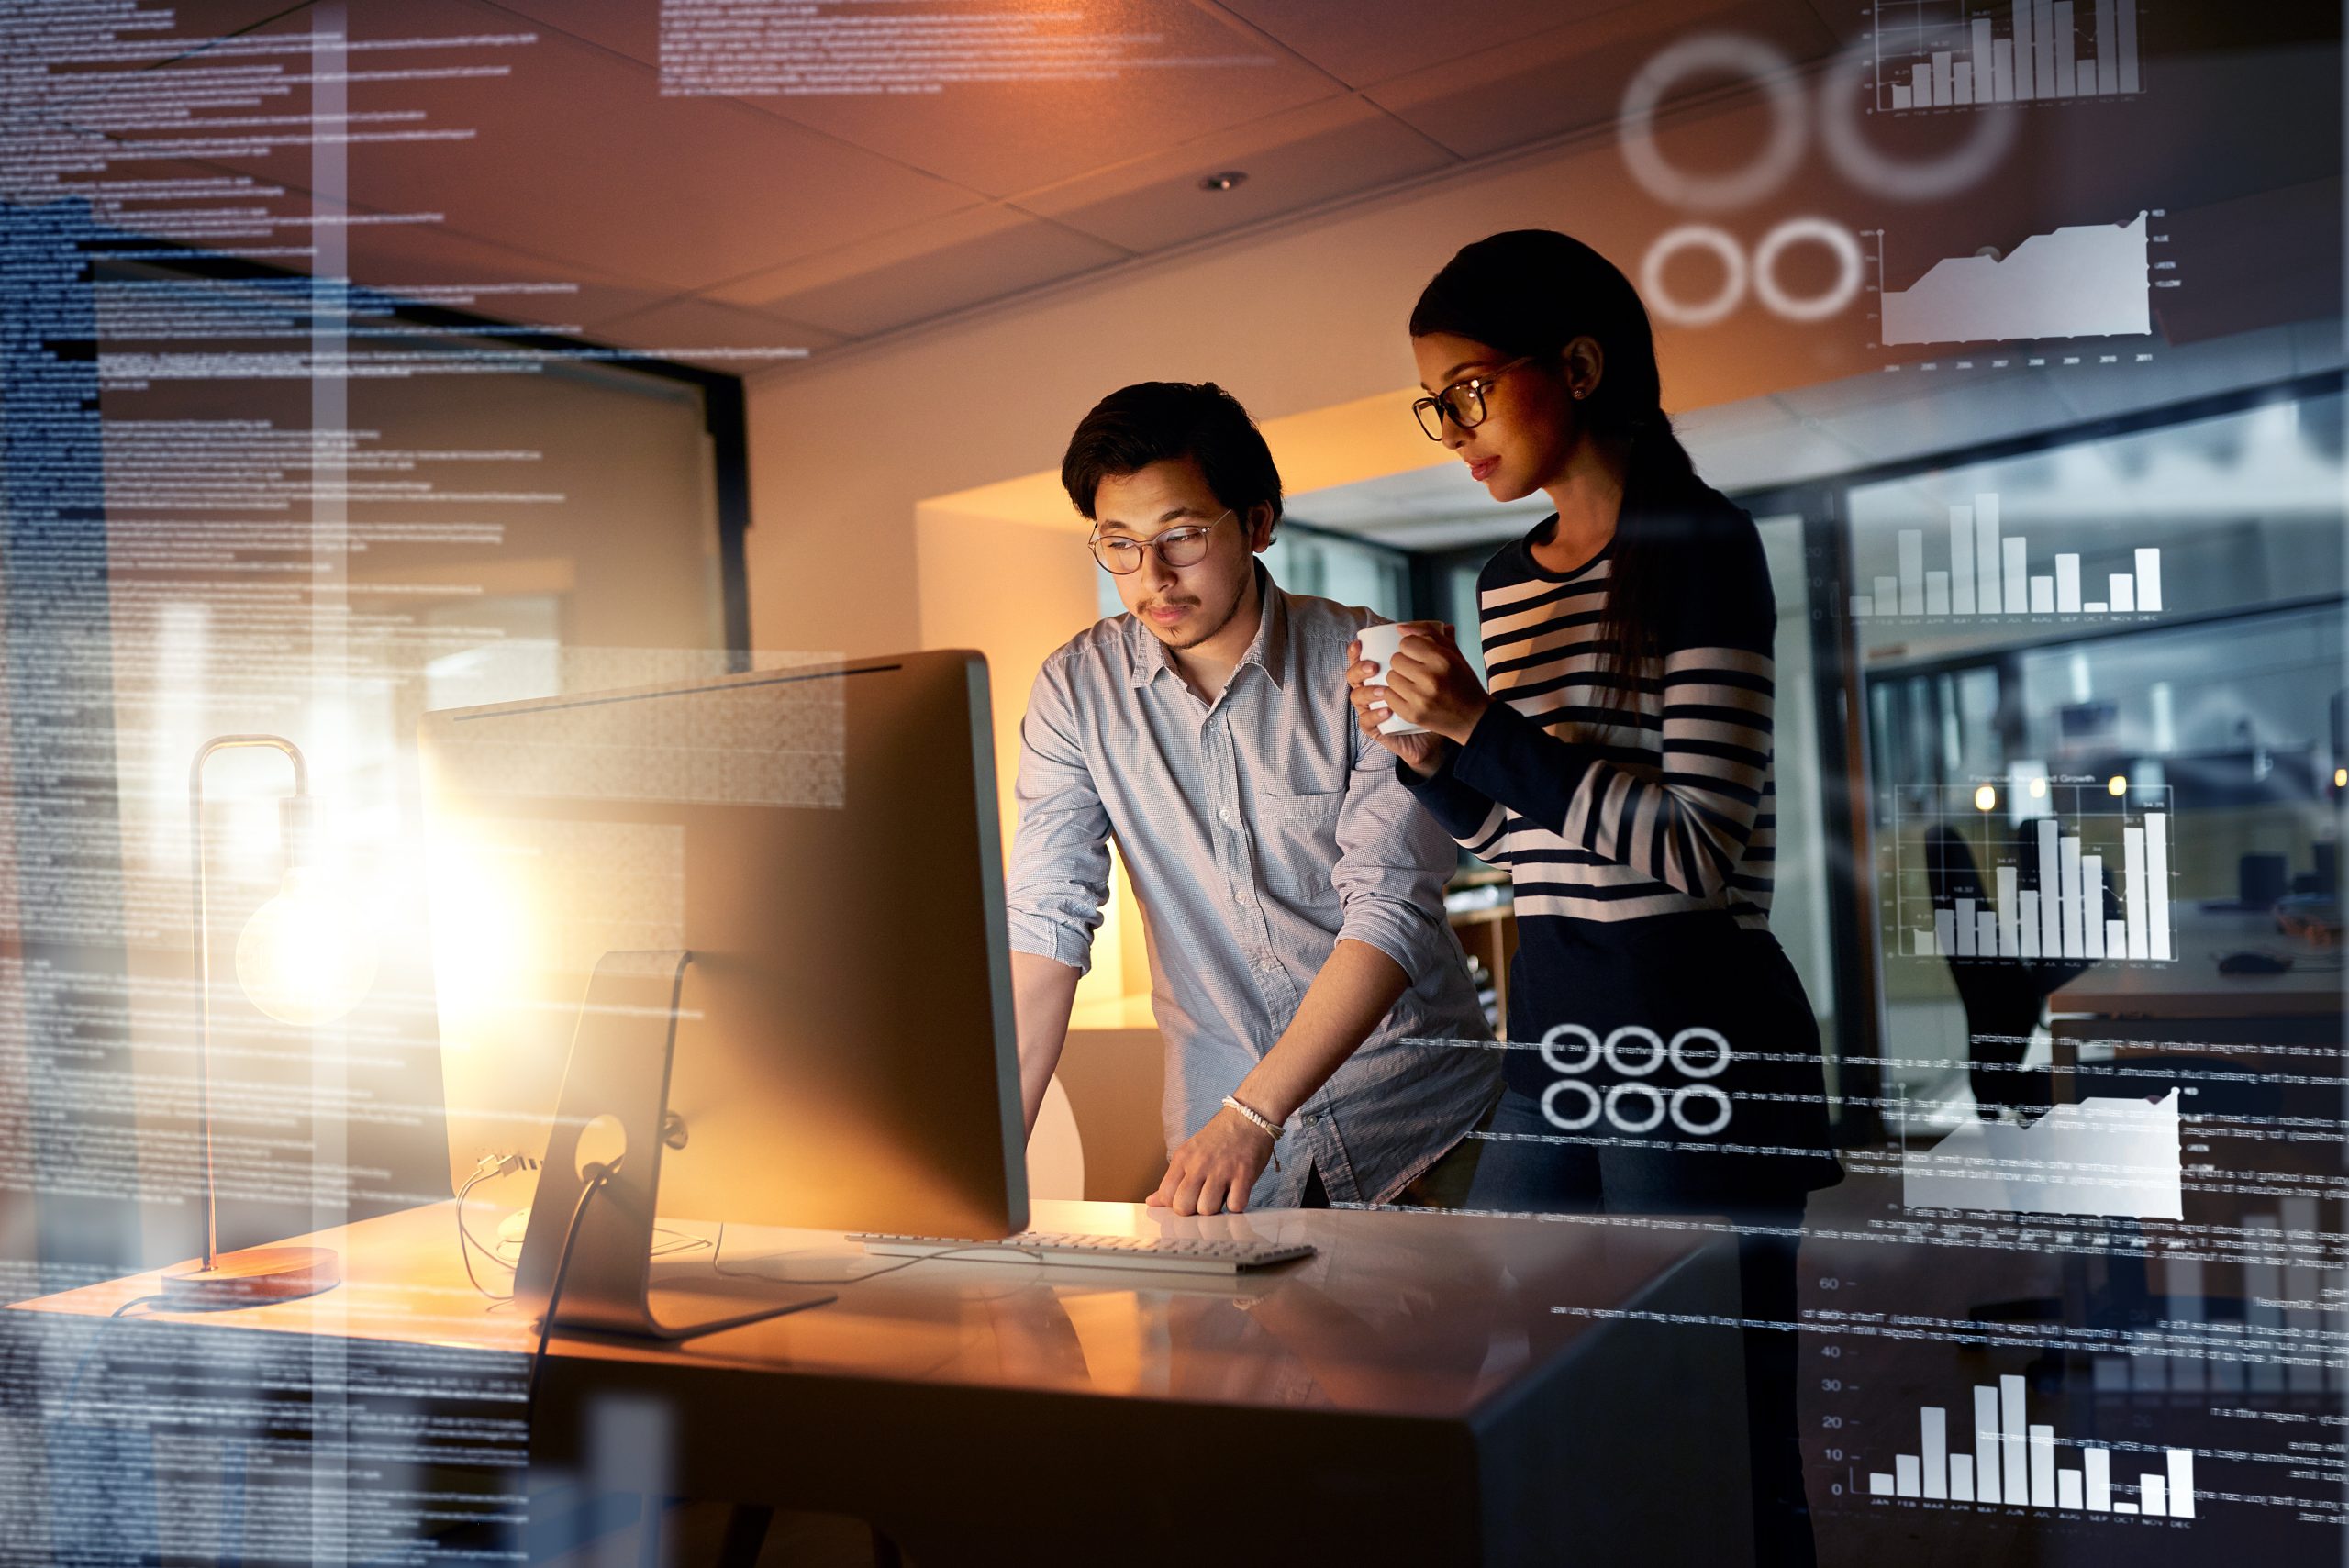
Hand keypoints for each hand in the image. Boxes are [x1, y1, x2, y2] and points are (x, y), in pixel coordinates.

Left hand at [1147, 1105, 1276, 1214]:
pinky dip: (1237, 1205)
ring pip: (1207, 1209)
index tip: (1187, 1200)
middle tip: (1203, 1201)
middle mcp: (1199, 1164)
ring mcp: (1222, 1169)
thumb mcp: (1189, 1153)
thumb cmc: (1218, 1138)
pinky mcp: (1244, 1174)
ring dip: (1215, 1209)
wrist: (1248, 1118)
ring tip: (1221, 1196)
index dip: (1175, 1204)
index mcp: (1182, 1158)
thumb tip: (1151, 1201)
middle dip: (1193, 1211)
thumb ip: (1171, 1179)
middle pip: (1183, 1207)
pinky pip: (1235, 1205)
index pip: (1166, 1195)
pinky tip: (1236, 1193)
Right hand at [1346, 632, 1453, 773]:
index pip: (1360, 658)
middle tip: (1373, 666)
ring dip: (1367, 691)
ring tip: (1381, 690)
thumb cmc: (1436, 697)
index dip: (1355, 651)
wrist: (1441, 728)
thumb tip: (1448, 626)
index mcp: (1380, 672)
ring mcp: (1372, 708)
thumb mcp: (1436, 671)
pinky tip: (1387, 711)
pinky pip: (1367, 721)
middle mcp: (1372, 688)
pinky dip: (1374, 715)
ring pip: (1356, 696)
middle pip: (1353, 675)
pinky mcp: (1377, 728)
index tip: (1360, 644)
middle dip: (1359, 669)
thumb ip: (1439, 649)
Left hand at [1380, 624, 1491, 745]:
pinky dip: (1395, 695)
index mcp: (1442, 659)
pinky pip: (1388, 696)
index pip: (1407, 642)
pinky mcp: (1412, 714)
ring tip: (1412, 684)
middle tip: (1416, 671)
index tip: (1417, 654)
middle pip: (1396, 660)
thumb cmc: (1463, 683)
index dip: (1410, 647)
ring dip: (1398, 679)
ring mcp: (1420, 698)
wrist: (1474, 718)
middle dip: (1403, 663)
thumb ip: (1430, 634)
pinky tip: (1408, 696)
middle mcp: (1431, 678)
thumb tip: (1401, 627)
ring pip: (1391, 678)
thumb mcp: (1454, 654)